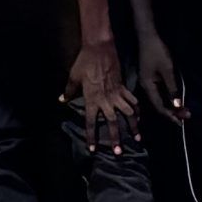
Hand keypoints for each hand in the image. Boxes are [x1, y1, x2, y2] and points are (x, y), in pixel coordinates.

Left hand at [63, 36, 139, 151]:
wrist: (99, 49)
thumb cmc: (84, 62)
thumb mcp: (73, 77)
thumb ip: (69, 91)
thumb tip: (61, 100)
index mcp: (92, 99)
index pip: (90, 122)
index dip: (91, 136)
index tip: (93, 149)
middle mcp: (106, 100)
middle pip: (112, 123)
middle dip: (116, 138)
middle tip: (119, 152)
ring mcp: (116, 94)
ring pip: (127, 113)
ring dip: (133, 126)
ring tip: (137, 138)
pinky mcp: (123, 87)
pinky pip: (132, 100)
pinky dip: (137, 109)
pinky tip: (140, 116)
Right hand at [138, 26, 187, 120]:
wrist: (148, 36)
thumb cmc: (157, 52)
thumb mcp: (167, 70)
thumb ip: (172, 88)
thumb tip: (177, 105)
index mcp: (147, 86)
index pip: (159, 106)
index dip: (170, 114)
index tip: (182, 121)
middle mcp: (146, 86)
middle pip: (158, 104)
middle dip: (172, 112)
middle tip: (185, 117)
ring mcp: (148, 82)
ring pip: (159, 99)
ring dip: (170, 106)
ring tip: (182, 112)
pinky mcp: (150, 77)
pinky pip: (159, 92)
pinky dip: (168, 98)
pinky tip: (175, 100)